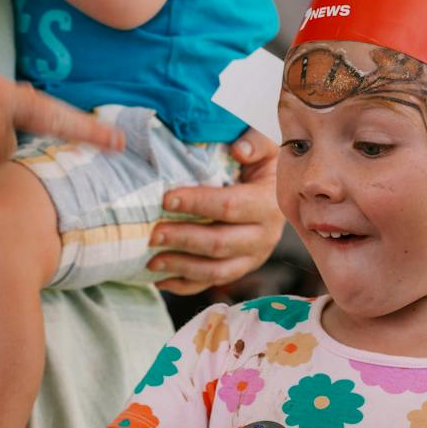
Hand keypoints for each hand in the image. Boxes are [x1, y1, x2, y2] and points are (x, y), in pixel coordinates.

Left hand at [149, 130, 281, 293]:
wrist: (275, 193)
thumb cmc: (261, 166)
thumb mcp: (265, 148)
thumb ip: (254, 142)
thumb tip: (238, 149)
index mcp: (268, 204)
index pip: (230, 206)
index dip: (197, 203)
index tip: (166, 199)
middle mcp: (264, 236)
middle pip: (220, 243)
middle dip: (183, 239)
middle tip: (152, 233)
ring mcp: (252, 258)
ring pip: (215, 271)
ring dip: (181, 266)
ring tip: (151, 260)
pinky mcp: (239, 269)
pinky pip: (211, 284)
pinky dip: (184, 285)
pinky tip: (159, 279)